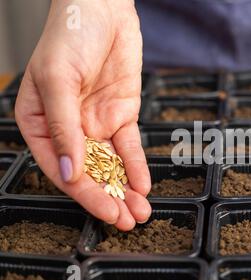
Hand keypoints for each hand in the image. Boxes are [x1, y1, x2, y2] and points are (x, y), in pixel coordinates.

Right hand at [15, 0, 150, 230]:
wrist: (103, 9)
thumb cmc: (69, 36)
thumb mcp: (58, 79)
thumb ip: (63, 127)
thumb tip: (69, 171)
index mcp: (40, 123)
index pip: (61, 167)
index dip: (83, 193)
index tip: (104, 211)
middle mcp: (68, 129)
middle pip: (89, 172)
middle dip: (108, 198)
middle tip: (126, 221)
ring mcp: (96, 124)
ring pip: (112, 165)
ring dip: (126, 189)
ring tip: (140, 212)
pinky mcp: (120, 116)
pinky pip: (129, 147)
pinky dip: (137, 166)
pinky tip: (144, 184)